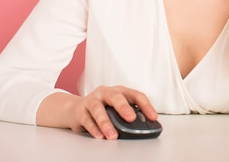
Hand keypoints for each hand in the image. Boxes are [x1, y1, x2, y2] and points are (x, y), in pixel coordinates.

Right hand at [41, 85, 157, 139]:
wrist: (75, 109)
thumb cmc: (102, 108)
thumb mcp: (116, 109)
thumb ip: (128, 115)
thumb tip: (143, 127)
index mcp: (119, 91)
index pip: (135, 95)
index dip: (145, 105)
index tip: (152, 117)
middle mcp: (105, 93)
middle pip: (115, 97)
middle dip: (124, 107)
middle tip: (131, 118)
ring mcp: (92, 100)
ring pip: (98, 109)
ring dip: (106, 123)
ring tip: (112, 135)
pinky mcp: (80, 111)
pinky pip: (87, 119)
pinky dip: (93, 129)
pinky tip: (99, 136)